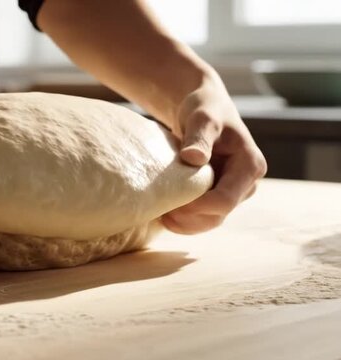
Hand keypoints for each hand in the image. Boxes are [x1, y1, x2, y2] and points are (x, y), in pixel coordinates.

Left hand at [162, 76, 266, 233]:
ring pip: (211, 221)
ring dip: (186, 224)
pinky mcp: (219, 195)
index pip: (225, 200)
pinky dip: (185, 221)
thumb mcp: (202, 119)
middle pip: (219, 215)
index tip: (172, 201)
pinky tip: (165, 215)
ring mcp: (234, 192)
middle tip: (160, 210)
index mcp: (250, 166)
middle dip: (190, 218)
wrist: (204, 109)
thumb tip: (194, 158)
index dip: (198, 207)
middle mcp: (247, 184)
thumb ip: (200, 137)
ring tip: (160, 215)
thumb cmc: (205, 109)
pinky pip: (204, 217)